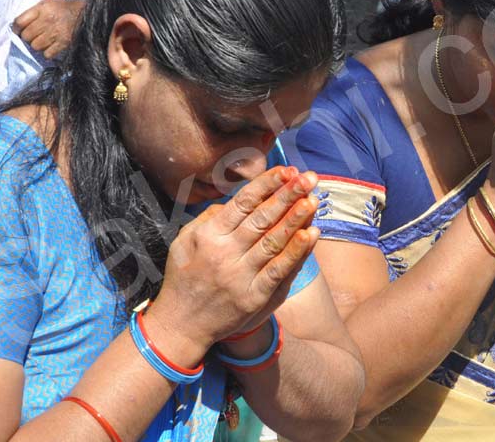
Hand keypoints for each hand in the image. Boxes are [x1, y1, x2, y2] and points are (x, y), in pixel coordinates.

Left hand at [13, 0, 83, 59]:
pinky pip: (47, 53)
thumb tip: (19, 26)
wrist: (89, 15)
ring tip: (44, 41)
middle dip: (28, 38)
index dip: (16, 28)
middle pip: (26, 36)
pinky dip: (47, 52)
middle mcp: (47, 20)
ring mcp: (55, 33)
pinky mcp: (63, 44)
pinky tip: (51, 47)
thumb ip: (34, 13)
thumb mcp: (49, 4)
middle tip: (33, 36)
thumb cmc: (67, 8)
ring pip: (35, 46)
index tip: (18, 31)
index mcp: (43, 8)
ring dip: (38, 45)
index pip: (19, 22)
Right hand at [148, 166, 319, 352]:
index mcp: (208, 235)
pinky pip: (279, 270)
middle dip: (287, 195)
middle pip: (262, 218)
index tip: (286, 170)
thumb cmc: (184, 278)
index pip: (242, 203)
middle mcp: (224, 253)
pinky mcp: (254, 296)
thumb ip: (208, 219)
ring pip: (273, 241)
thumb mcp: (184, 242)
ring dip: (296, 219)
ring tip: (313, 199)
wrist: (181, 325)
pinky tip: (311, 234)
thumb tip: (235, 201)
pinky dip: (296, 252)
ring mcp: (240, 276)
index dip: (267, 184)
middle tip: (309, 177)